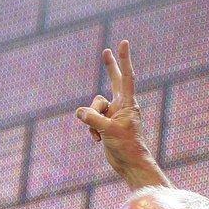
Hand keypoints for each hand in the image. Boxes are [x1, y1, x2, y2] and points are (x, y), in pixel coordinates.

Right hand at [75, 40, 166, 187]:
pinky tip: (98, 141)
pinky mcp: (106, 124)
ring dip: (91, 119)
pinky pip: (89, 119)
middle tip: (106, 51)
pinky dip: (90, 129)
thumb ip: (93, 118)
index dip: (124, 60)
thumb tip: (79, 112)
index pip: (126, 77)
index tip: (124, 43)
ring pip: (93, 106)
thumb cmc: (126, 148)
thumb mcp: (108, 131)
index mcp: (128, 104)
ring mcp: (113, 115)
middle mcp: (122, 106)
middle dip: (110, 67)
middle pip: (114, 81)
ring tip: (100, 134)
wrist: (130, 165)